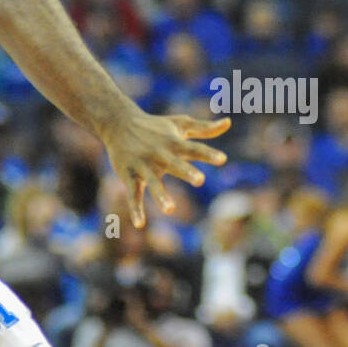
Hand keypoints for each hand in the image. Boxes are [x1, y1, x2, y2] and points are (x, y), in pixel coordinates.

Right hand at [102, 111, 229, 228]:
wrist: (118, 123)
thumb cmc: (155, 126)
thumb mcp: (180, 124)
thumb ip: (204, 128)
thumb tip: (229, 122)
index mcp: (174, 143)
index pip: (194, 149)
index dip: (208, 154)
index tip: (222, 159)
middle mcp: (159, 154)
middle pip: (174, 164)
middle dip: (186, 171)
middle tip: (200, 180)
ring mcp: (143, 165)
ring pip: (152, 182)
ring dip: (160, 195)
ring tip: (170, 209)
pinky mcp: (129, 175)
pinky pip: (133, 194)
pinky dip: (135, 209)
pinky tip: (140, 224)